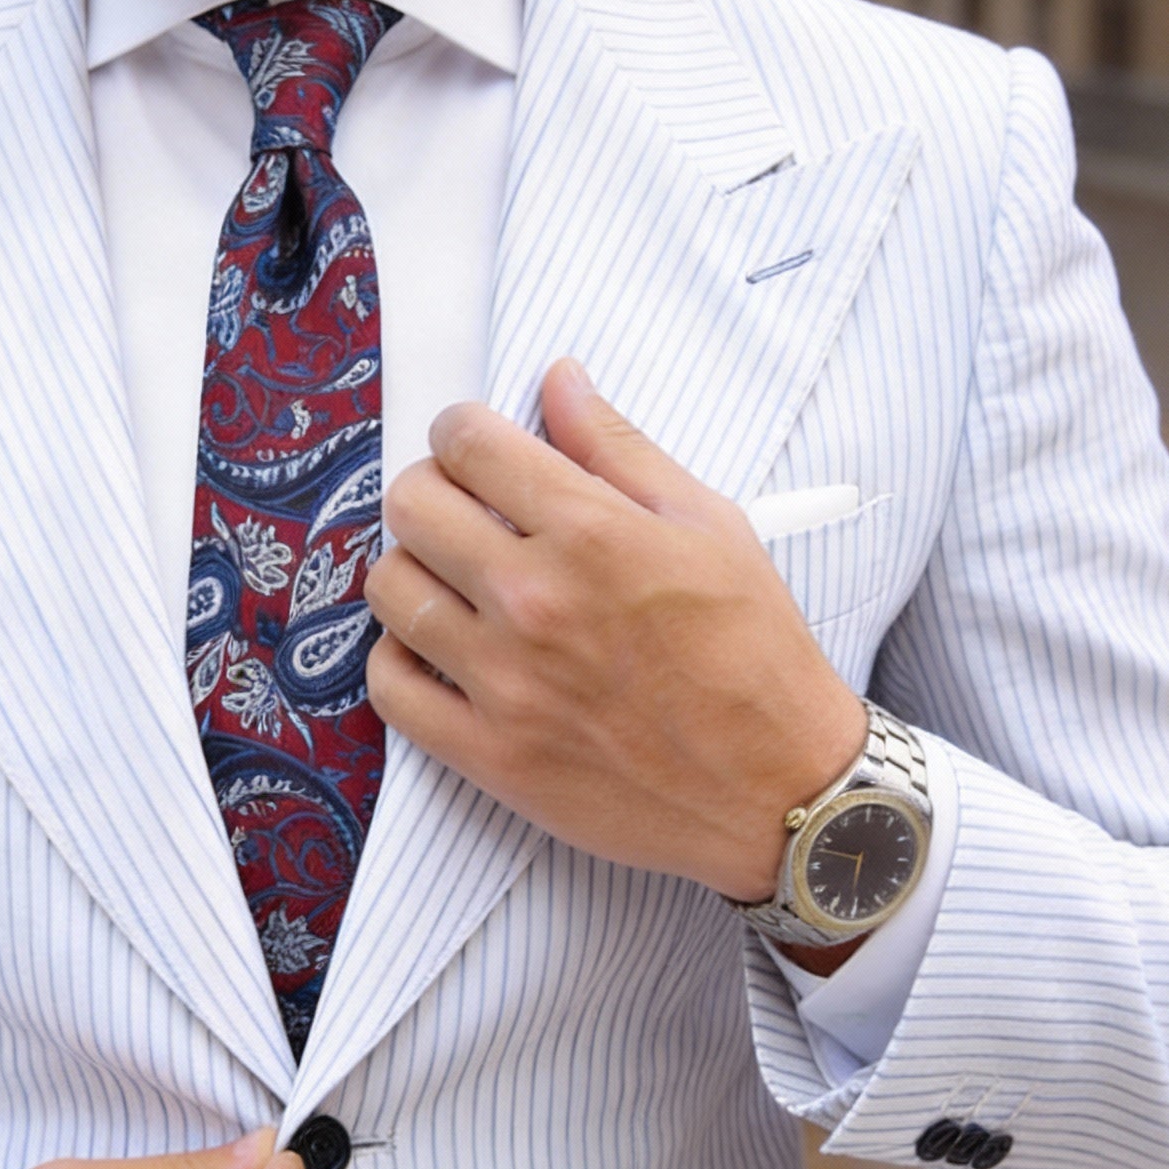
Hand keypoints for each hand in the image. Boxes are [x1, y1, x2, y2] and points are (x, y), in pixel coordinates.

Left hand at [364, 358, 866, 903]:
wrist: (779, 789)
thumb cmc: (754, 655)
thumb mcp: (710, 526)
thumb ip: (619, 448)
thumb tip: (559, 379)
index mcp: (591, 533)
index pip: (467, 443)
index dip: (462, 431)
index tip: (474, 447)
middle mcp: (535, 601)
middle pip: (412, 506)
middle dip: (430, 490)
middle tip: (461, 510)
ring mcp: (504, 682)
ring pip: (389, 589)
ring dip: (412, 570)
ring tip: (452, 581)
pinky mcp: (489, 754)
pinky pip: (390, 689)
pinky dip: (399, 660)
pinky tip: (438, 650)